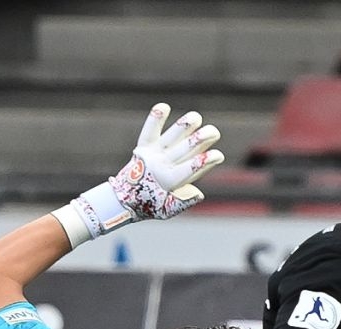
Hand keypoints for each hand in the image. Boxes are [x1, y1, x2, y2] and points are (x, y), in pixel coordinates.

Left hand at [68, 104, 223, 240]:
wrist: (123, 198)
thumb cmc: (151, 204)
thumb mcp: (167, 211)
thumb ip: (183, 203)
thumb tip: (199, 193)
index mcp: (168, 181)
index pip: (189, 169)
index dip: (205, 162)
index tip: (217, 155)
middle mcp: (160, 164)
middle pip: (184, 149)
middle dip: (201, 139)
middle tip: (214, 132)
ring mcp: (152, 153)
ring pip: (170, 136)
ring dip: (184, 125)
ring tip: (196, 117)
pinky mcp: (144, 145)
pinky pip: (150, 130)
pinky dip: (156, 118)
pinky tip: (164, 106)